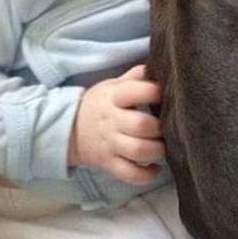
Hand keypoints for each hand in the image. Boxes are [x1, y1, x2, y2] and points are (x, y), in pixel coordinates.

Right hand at [69, 64, 164, 184]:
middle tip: (168, 127)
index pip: (135, 91)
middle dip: (159, 127)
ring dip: (157, 151)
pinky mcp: (109, 164)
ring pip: (138, 151)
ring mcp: (110, 145)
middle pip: (140, 125)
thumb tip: (158, 64)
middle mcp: (112, 121)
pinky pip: (129, 174)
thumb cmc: (100, 104)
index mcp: (113, 97)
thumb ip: (135, 76)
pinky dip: (146, 175)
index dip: (154, 91)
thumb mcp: (113, 85)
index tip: (165, 94)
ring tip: (163, 147)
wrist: (68, 130)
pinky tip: (155, 168)